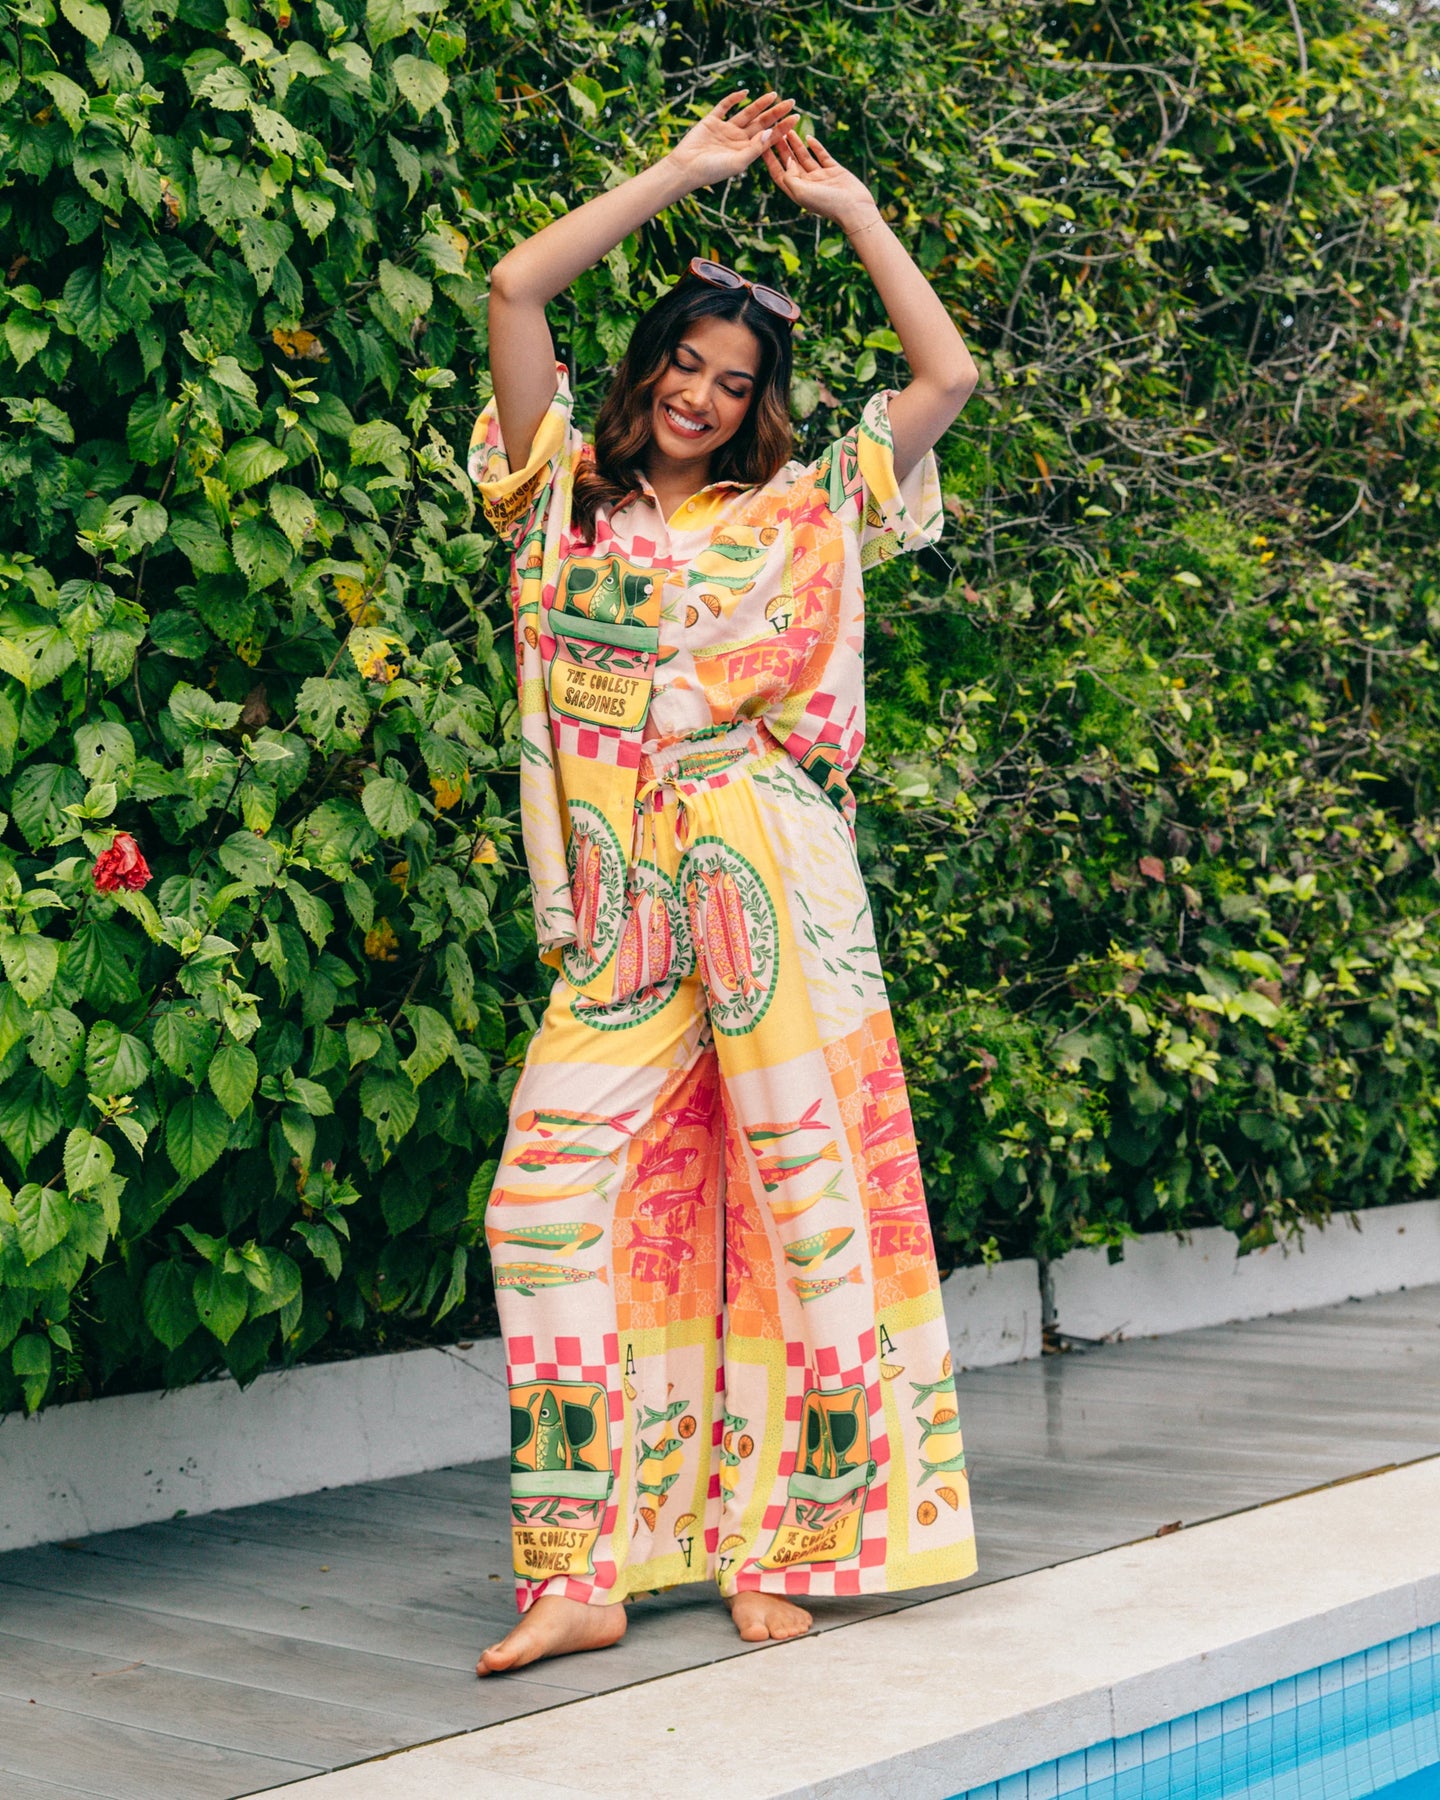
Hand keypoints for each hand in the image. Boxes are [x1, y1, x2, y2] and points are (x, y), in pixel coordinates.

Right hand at [667, 90, 796, 190]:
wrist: (685, 168)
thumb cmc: (712, 171)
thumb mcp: (737, 163)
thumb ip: (754, 149)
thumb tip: (770, 132)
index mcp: (746, 152)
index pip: (768, 137)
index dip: (782, 127)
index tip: (796, 118)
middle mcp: (738, 140)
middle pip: (761, 123)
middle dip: (776, 113)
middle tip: (792, 102)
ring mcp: (725, 129)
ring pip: (746, 113)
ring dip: (760, 104)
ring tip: (774, 95)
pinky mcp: (711, 121)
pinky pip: (724, 107)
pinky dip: (734, 99)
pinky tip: (745, 92)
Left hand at [763, 129, 879, 232]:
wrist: (854, 208)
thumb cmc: (826, 204)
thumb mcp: (801, 192)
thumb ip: (789, 176)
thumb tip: (787, 160)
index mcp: (796, 192)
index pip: (779, 173)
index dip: (770, 159)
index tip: (762, 145)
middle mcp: (806, 184)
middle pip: (790, 163)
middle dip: (782, 147)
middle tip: (775, 131)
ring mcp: (820, 177)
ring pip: (805, 157)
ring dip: (796, 144)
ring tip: (789, 130)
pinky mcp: (834, 170)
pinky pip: (822, 156)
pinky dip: (816, 147)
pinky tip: (809, 137)